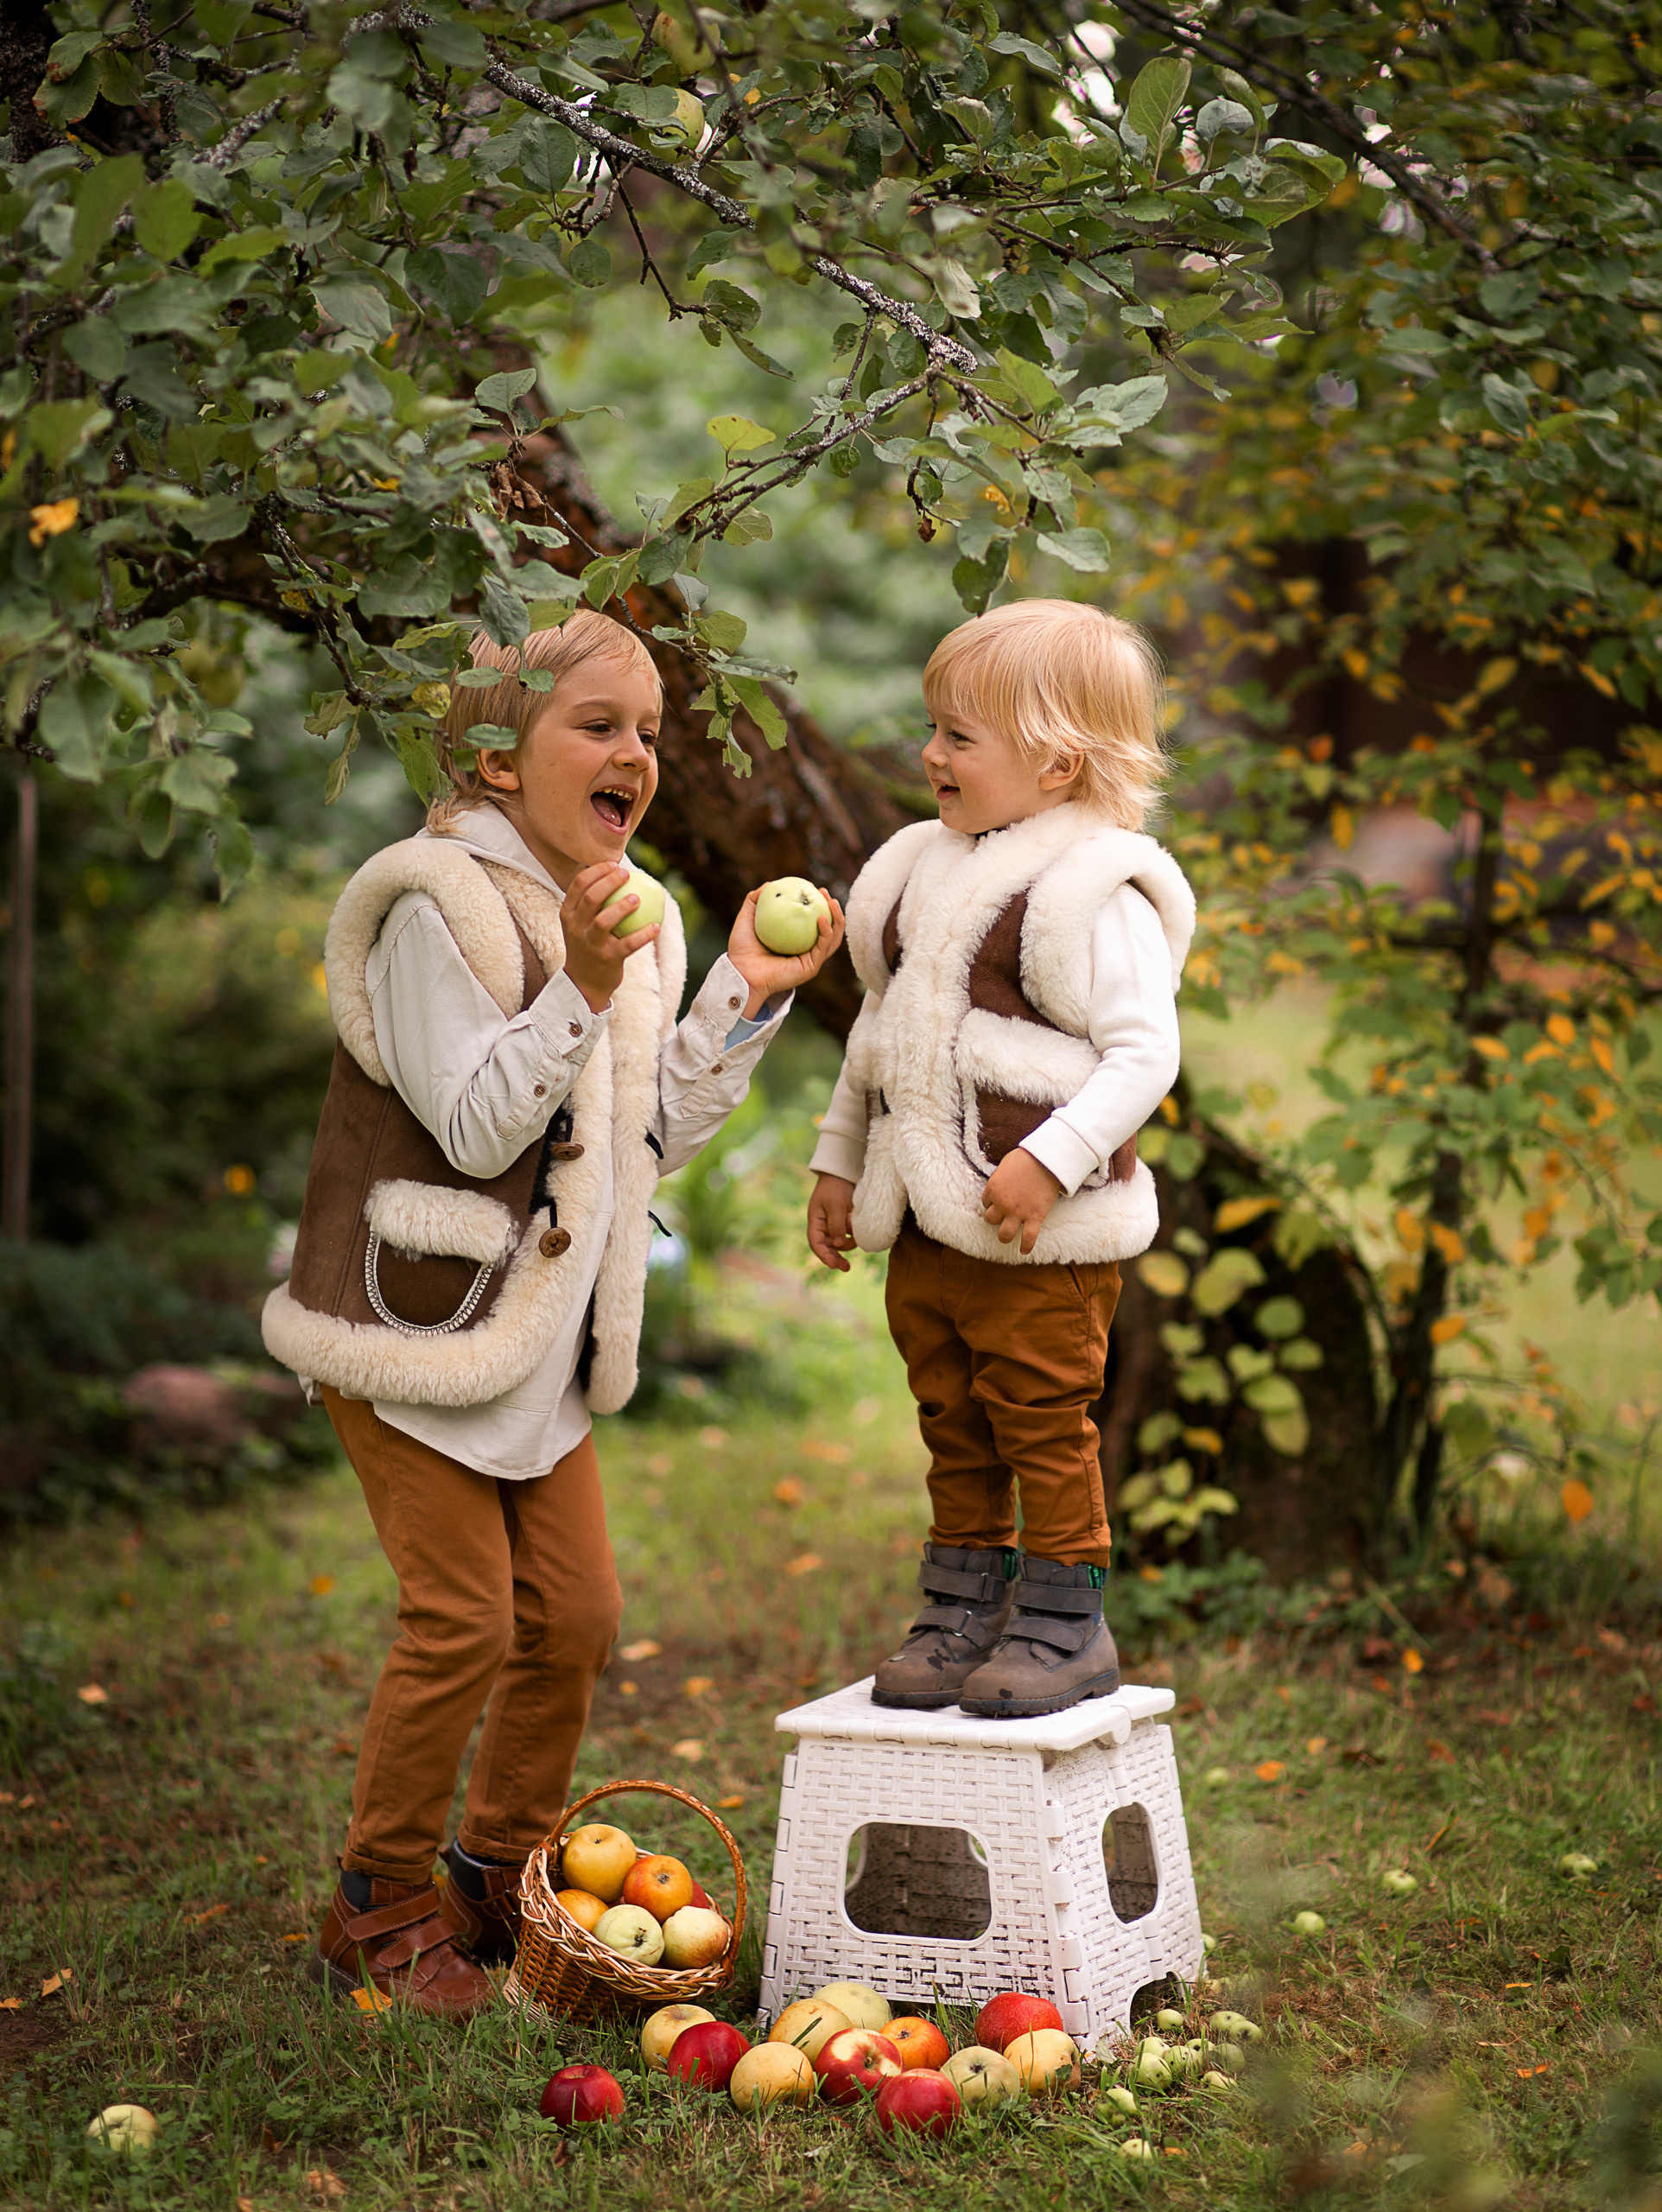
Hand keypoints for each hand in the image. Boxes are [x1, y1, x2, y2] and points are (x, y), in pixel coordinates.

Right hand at [562, 862, 659, 1012]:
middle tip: (626, 874)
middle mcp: (576, 928)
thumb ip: (591, 902)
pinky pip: (628, 945)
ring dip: (622, 907)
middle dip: (609, 882)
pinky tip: (656, 927)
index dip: (597, 871)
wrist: (584, 984)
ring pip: (604, 921)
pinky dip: (643, 935)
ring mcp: (590, 945)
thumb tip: (616, 873)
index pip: (578, 885)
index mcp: (568, 914)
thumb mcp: (580, 924)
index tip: (614, 865)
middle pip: (591, 898)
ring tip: (637, 899)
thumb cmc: (588, 946)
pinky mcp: (607, 959)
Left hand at [726, 887, 845, 1017]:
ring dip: (837, 920)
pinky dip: (826, 932)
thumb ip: (755, 901)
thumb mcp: (747, 919)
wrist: (740, 972)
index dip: (816, 903)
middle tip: (825, 893)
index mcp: (794, 940)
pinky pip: (823, 948)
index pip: (811, 920)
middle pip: (827, 929)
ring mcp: (810, 960)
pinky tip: (822, 918)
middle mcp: (805, 950)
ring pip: (832, 939)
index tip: (813, 887)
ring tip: (832, 902)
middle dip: (832, 909)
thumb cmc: (741, 950)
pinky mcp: (810, 968)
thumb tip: (770, 884)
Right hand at [808, 1173, 856, 1271]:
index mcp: (815, 1221)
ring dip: (850, 1241)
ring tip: (855, 1225)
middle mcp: (824, 1226)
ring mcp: (836, 1225)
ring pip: (842, 1243)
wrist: (845, 1172)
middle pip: (828, 1248)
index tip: (833, 1265)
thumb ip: (836, 1225)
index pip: (816, 1243)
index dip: (823, 1255)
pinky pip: (851, 1234)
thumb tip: (838, 1245)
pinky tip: (860, 1227)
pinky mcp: (847, 1222)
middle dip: (836, 1258)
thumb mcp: (834, 1205)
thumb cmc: (835, 1186)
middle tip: (846, 1268)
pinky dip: (855, 1234)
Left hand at [980, 1148, 1063, 1255]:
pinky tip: (1023, 1251)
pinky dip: (1026, 1247)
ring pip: (1004, 1234)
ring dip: (1005, 1236)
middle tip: (1003, 1216)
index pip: (986, 1203)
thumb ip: (1000, 1177)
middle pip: (991, 1219)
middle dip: (996, 1218)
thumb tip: (1000, 1183)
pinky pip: (1029, 1238)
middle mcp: (1002, 1203)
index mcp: (993, 1189)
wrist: (1047, 1160)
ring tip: (1008, 1236)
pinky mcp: (1035, 1217)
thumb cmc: (1027, 1158)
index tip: (999, 1202)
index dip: (993, 1203)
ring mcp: (1018, 1212)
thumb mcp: (1005, 1164)